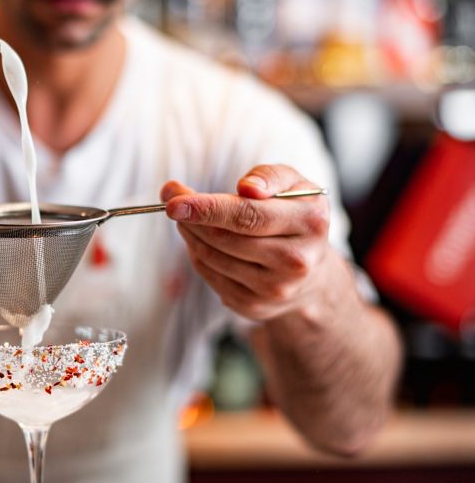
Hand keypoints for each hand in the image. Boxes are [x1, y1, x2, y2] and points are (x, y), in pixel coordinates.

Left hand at [161, 165, 330, 321]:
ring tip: (185, 219)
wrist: (311, 274)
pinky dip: (198, 256)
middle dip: (191, 219)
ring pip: (213, 257)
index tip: (174, 202)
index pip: (248, 215)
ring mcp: (275, 288)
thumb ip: (269, 176)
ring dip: (190, 235)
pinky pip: (211, 276)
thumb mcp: (295, 185)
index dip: (206, 208)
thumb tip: (245, 187)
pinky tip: (200, 242)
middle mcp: (296, 259)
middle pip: (225, 238)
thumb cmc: (295, 217)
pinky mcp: (254, 305)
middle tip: (171, 203)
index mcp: (310, 222)